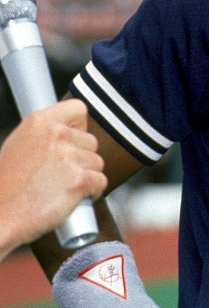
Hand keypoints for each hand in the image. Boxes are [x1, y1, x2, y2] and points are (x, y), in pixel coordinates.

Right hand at [0, 99, 106, 255]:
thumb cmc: (6, 186)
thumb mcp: (19, 145)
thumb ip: (45, 134)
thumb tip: (70, 130)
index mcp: (39, 121)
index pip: (78, 109)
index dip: (78, 127)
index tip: (72, 140)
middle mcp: (57, 134)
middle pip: (91, 141)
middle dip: (81, 157)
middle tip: (58, 173)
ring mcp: (69, 156)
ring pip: (97, 162)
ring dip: (85, 175)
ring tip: (59, 187)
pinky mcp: (79, 179)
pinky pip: (101, 181)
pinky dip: (91, 192)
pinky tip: (70, 197)